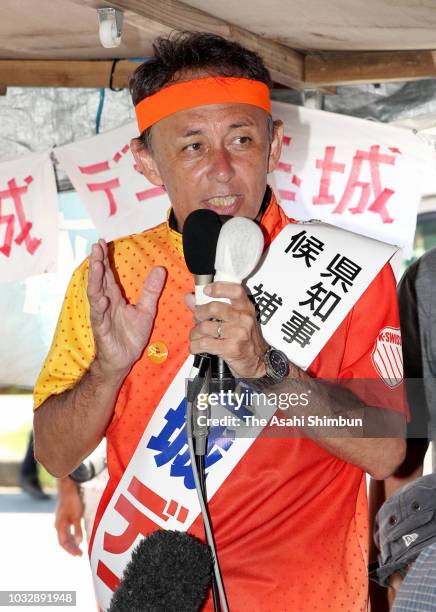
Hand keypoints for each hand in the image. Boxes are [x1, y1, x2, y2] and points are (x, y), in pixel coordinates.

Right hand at [55, 477, 83, 556]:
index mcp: (59, 526)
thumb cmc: (72, 501)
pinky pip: (67, 529)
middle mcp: (58, 524)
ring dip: (72, 542)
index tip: (78, 555)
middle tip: (80, 554)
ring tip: (79, 548)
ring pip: (65, 535)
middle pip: (64, 540)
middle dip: (72, 548)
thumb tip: (79, 542)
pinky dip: (72, 535)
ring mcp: (61, 520)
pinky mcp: (65, 516)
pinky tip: (78, 536)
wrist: (67, 487)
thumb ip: (77, 529)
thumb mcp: (76, 516)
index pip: (63, 543)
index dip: (70, 550)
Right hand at [87, 240, 165, 376]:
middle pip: (99, 280)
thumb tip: (160, 269)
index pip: (108, 275)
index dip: (105, 260)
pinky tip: (102, 298)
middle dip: (97, 263)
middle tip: (96, 246)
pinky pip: (99, 316)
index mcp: (115, 298)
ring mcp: (101, 316)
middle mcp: (105, 304)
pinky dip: (100, 306)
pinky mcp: (101, 329)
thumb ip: (151, 290)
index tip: (103, 243)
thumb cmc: (130, 336)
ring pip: (95, 294)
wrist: (123, 360)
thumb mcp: (146, 310)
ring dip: (95, 279)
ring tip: (96, 264)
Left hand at [185, 282, 267, 377]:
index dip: (219, 288)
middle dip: (199, 314)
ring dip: (195, 333)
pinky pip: (205, 344)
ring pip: (205, 327)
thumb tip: (189, 298)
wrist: (257, 361)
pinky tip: (196, 347)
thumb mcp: (234, 320)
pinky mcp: (231, 349)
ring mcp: (238, 334)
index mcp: (246, 308)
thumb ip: (210, 308)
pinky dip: (195, 346)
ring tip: (195, 336)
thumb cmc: (243, 339)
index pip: (236, 291)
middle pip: (214, 308)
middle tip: (197, 320)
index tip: (206, 290)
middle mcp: (244, 319)